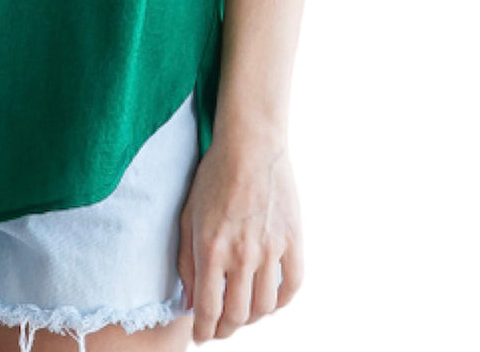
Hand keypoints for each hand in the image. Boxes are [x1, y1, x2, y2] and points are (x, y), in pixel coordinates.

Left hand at [177, 127, 302, 339]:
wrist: (251, 146)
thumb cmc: (213, 177)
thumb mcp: (188, 216)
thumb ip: (186, 261)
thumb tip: (190, 302)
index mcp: (211, 248)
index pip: (208, 309)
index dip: (204, 330)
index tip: (201, 336)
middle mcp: (242, 254)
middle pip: (237, 315)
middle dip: (226, 329)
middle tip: (220, 329)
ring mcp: (271, 249)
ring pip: (265, 307)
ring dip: (252, 317)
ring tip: (242, 313)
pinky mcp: (293, 241)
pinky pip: (292, 287)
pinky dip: (281, 301)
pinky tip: (269, 299)